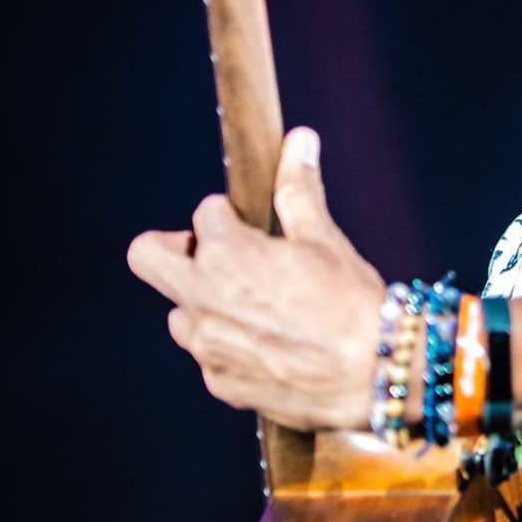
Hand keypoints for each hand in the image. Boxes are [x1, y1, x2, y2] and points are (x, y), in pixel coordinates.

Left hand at [127, 127, 384, 429]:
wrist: (374, 374)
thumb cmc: (351, 303)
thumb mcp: (324, 240)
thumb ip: (298, 190)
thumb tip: (299, 139)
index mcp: (226, 252)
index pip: (204, 213)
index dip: (228, 215)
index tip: (250, 226)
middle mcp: (202, 298)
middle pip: (147, 256)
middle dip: (173, 248)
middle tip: (213, 254)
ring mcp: (207, 346)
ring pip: (181, 313)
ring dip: (205, 303)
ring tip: (254, 309)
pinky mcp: (221, 382)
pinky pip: (209, 356)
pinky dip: (230, 346)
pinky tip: (271, 347)